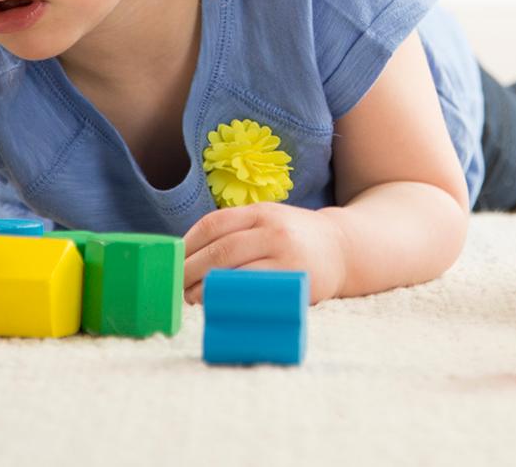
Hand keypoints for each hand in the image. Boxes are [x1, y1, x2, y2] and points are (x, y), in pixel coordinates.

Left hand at [182, 202, 347, 303]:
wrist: (344, 249)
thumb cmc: (295, 238)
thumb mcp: (269, 220)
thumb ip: (237, 231)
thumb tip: (188, 254)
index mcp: (261, 211)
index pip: (213, 225)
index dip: (187, 245)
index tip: (172, 262)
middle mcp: (273, 229)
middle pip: (219, 251)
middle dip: (189, 272)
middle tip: (175, 287)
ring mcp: (285, 256)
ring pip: (234, 273)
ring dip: (205, 289)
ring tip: (192, 299)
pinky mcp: (294, 281)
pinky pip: (254, 292)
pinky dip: (231, 299)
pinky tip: (220, 304)